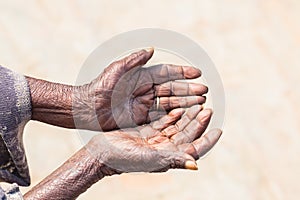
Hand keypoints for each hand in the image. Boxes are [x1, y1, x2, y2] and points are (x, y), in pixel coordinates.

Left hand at [73, 49, 207, 130]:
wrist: (88, 108)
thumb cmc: (100, 87)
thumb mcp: (117, 70)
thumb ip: (134, 60)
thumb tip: (152, 49)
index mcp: (142, 76)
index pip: (167, 73)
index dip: (182, 72)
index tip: (197, 73)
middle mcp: (146, 90)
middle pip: (172, 89)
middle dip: (189, 90)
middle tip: (204, 91)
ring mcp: (145, 104)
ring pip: (170, 103)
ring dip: (185, 103)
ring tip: (201, 102)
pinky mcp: (142, 118)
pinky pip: (161, 117)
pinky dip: (174, 116)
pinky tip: (186, 116)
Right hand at [87, 105, 221, 172]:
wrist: (102, 152)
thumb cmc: (122, 159)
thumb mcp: (149, 158)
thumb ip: (172, 159)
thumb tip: (195, 165)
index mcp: (168, 157)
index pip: (193, 149)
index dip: (207, 140)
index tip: (219, 130)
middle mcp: (164, 149)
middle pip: (187, 135)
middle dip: (198, 123)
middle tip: (208, 110)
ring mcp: (156, 140)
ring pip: (177, 127)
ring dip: (188, 117)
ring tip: (198, 106)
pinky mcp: (147, 132)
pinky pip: (164, 122)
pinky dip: (172, 115)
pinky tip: (179, 108)